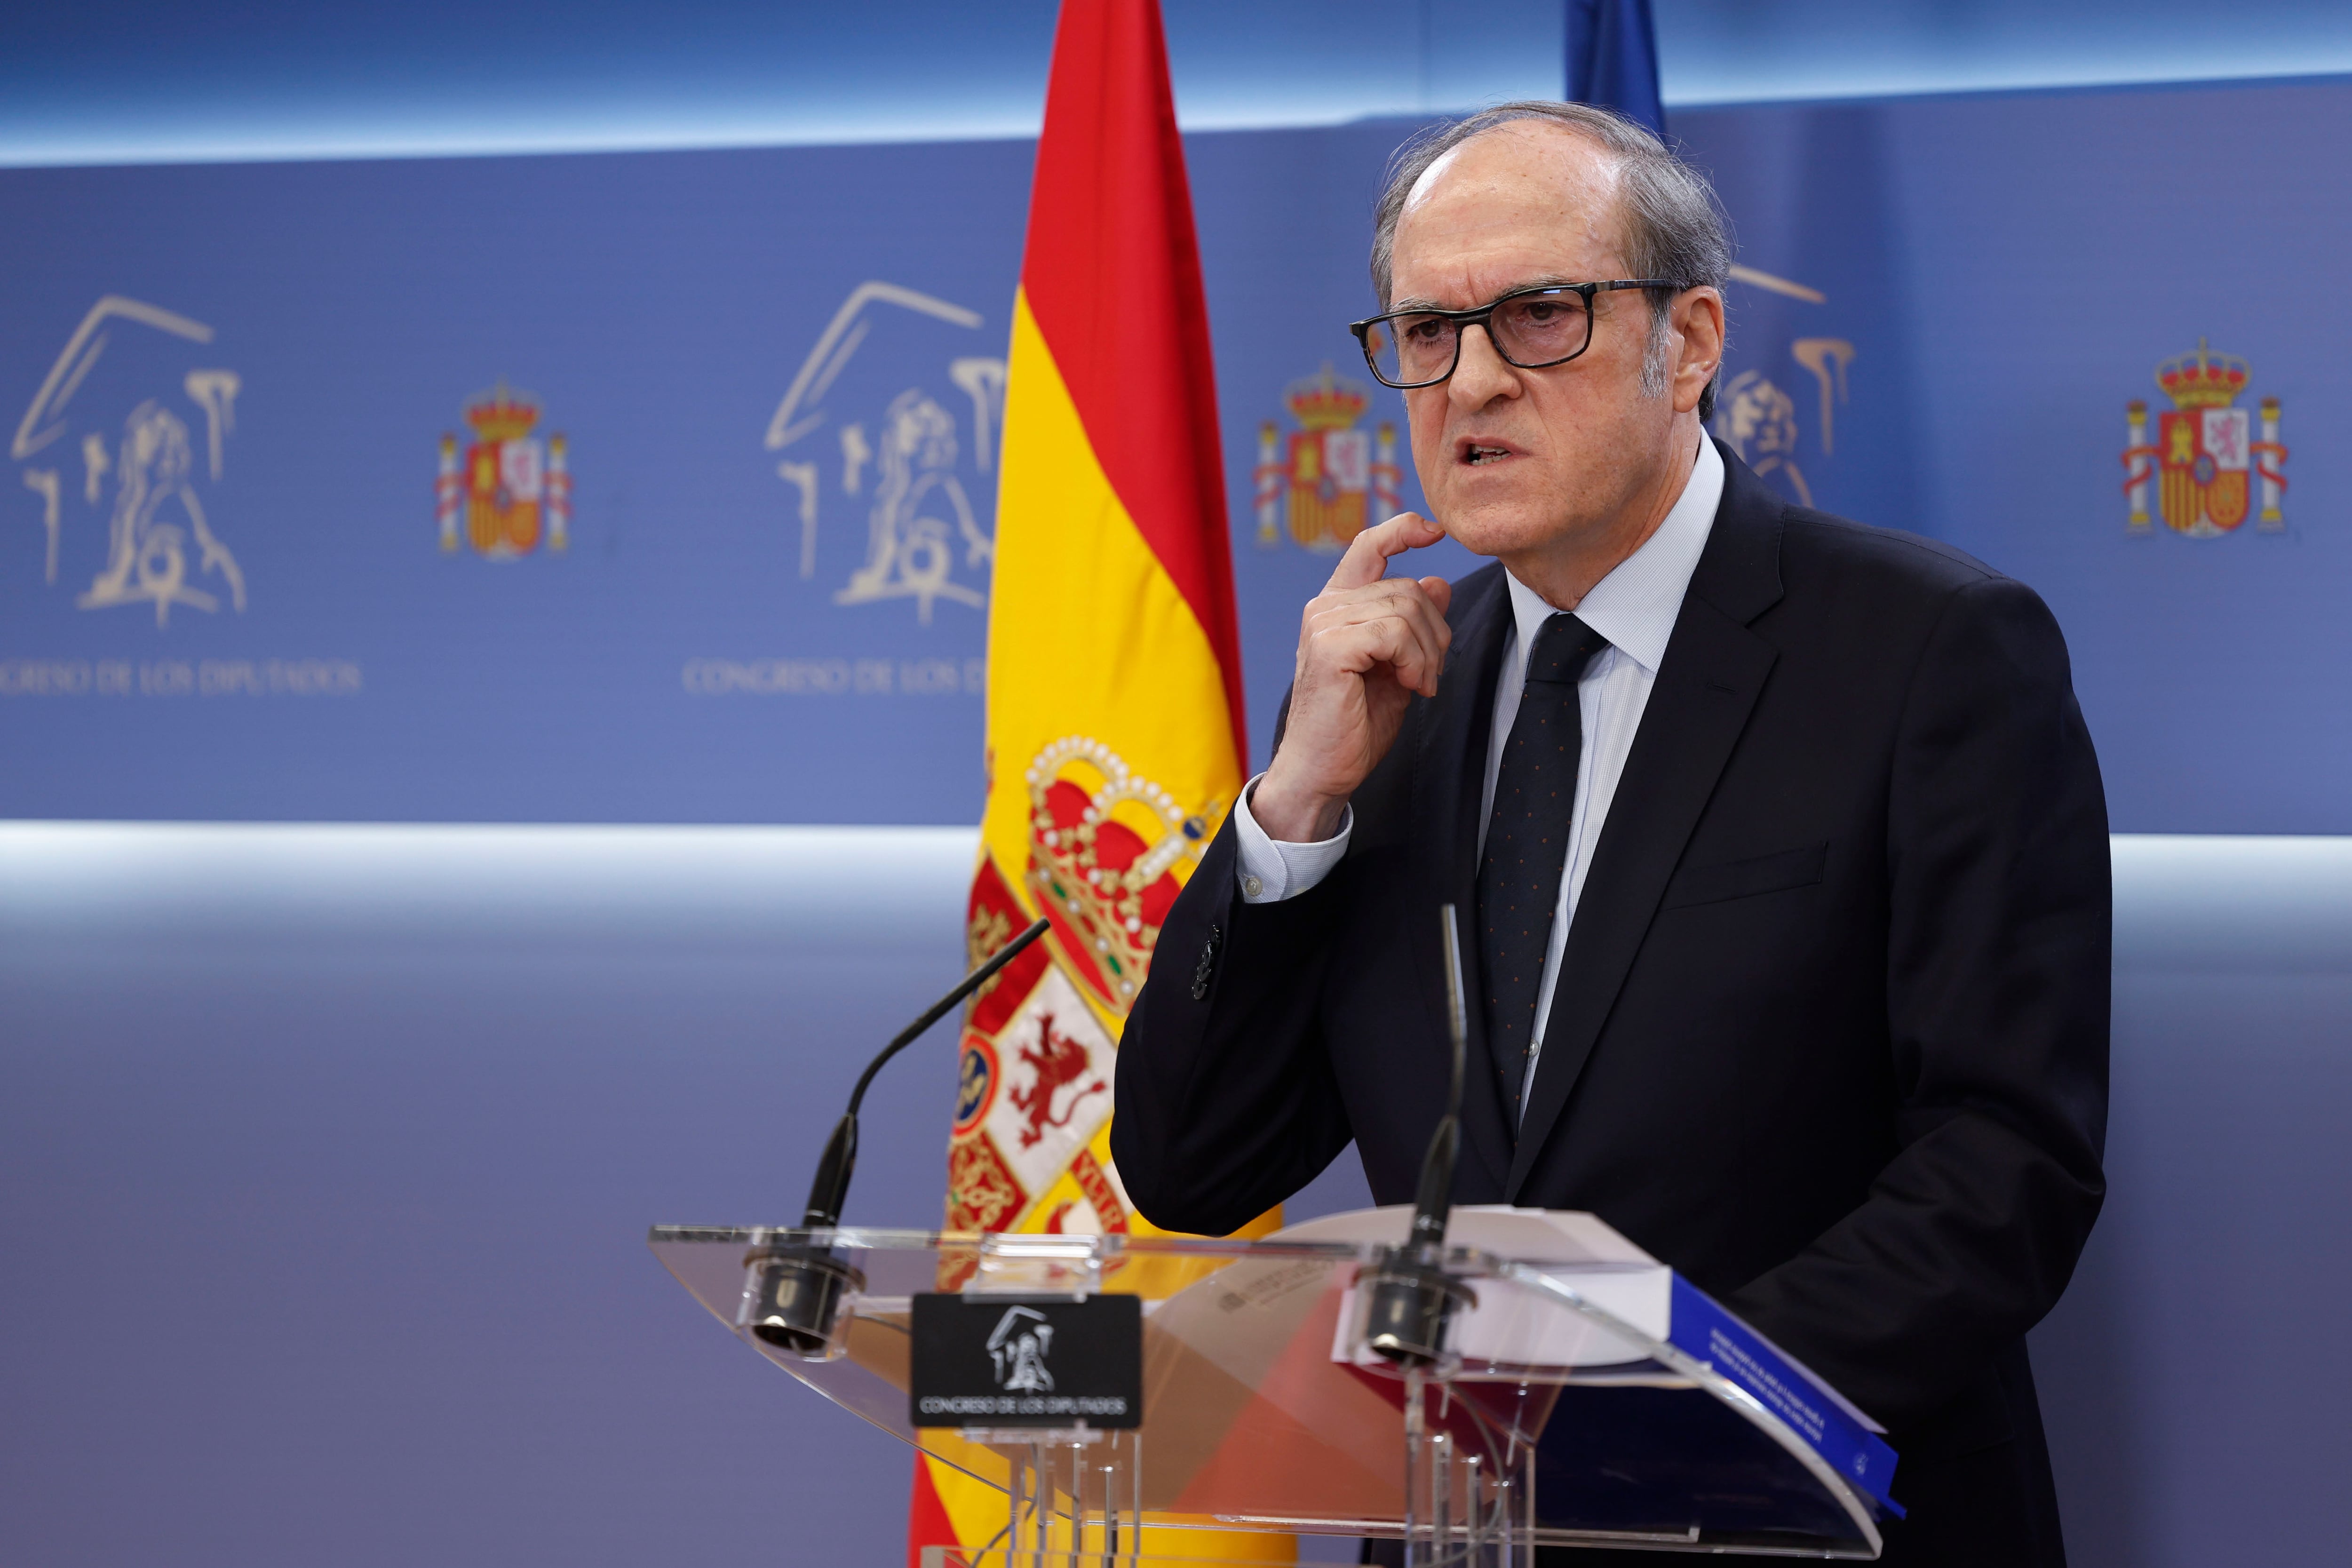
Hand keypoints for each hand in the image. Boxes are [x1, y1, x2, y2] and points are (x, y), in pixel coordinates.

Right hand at [1253, 513, 1451, 841]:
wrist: (1323, 770)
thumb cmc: (1354, 725)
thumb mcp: (1397, 666)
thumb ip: (1413, 624)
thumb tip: (1439, 581)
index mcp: (1338, 606)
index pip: (1368, 547)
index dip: (1403, 530)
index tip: (1436, 533)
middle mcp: (1325, 607)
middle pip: (1407, 587)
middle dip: (1436, 633)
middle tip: (1431, 674)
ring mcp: (1323, 623)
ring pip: (1406, 608)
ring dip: (1428, 652)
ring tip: (1420, 685)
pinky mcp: (1329, 646)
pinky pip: (1395, 632)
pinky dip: (1415, 661)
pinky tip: (1410, 687)